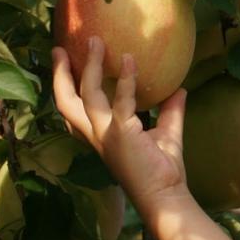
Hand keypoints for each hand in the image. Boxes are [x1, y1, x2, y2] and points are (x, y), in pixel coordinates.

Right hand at [50, 38, 189, 208]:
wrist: (166, 197)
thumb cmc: (163, 172)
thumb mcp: (166, 135)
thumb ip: (169, 111)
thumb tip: (180, 88)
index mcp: (100, 137)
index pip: (73, 111)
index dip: (65, 88)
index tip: (64, 64)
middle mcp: (97, 135)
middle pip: (65, 101)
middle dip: (60, 74)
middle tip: (60, 48)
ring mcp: (107, 135)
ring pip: (88, 94)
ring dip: (91, 66)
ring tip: (96, 42)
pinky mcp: (122, 134)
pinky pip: (122, 102)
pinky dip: (127, 80)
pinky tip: (130, 60)